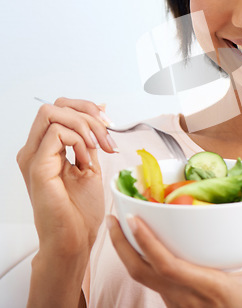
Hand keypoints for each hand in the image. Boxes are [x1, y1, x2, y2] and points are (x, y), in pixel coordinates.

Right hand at [17, 97, 116, 257]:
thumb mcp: (90, 162)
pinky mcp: (37, 167)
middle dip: (88, 113)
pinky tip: (85, 161)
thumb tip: (99, 110)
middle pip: (56, 104)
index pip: (60, 107)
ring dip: (85, 126)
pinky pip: (57, 133)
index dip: (87, 108)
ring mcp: (33, 157)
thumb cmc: (80, 209)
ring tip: (96, 150)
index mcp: (46, 147)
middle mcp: (35, 149)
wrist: (75, 239)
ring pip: (53, 112)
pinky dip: (79, 141)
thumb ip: (89, 137)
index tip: (108, 124)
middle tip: (105, 136)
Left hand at [107, 206, 241, 307]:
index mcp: (205, 287)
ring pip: (142, 279)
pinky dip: (142, 261)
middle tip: (114, 218)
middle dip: (122, 245)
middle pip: (141, 273)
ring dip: (128, 252)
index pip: (166, 265)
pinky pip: (152, 282)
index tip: (132, 217)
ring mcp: (177, 304)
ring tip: (123, 226)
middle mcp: (184, 297)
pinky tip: (145, 246)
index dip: (146, 242)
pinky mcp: (177, 305)